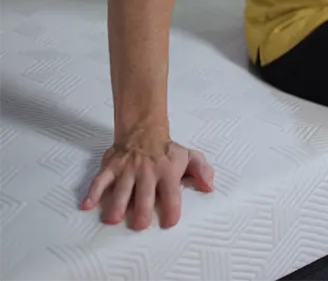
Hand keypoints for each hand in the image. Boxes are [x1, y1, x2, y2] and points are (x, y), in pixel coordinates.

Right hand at [81, 133, 214, 229]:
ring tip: (113, 220)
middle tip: (139, 226)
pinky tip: (88, 205)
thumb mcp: (190, 157)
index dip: (171, 209)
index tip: (169, 222)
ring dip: (117, 205)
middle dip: (142, 211)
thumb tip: (209, 186)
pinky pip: (100, 180)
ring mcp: (127, 170)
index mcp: (168, 172)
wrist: (144, 131)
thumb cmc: (168, 151)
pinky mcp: (111, 167)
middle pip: (144, 195)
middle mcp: (147, 172)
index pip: (171, 194)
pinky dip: (93, 192)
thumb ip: (202, 171)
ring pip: (121, 189)